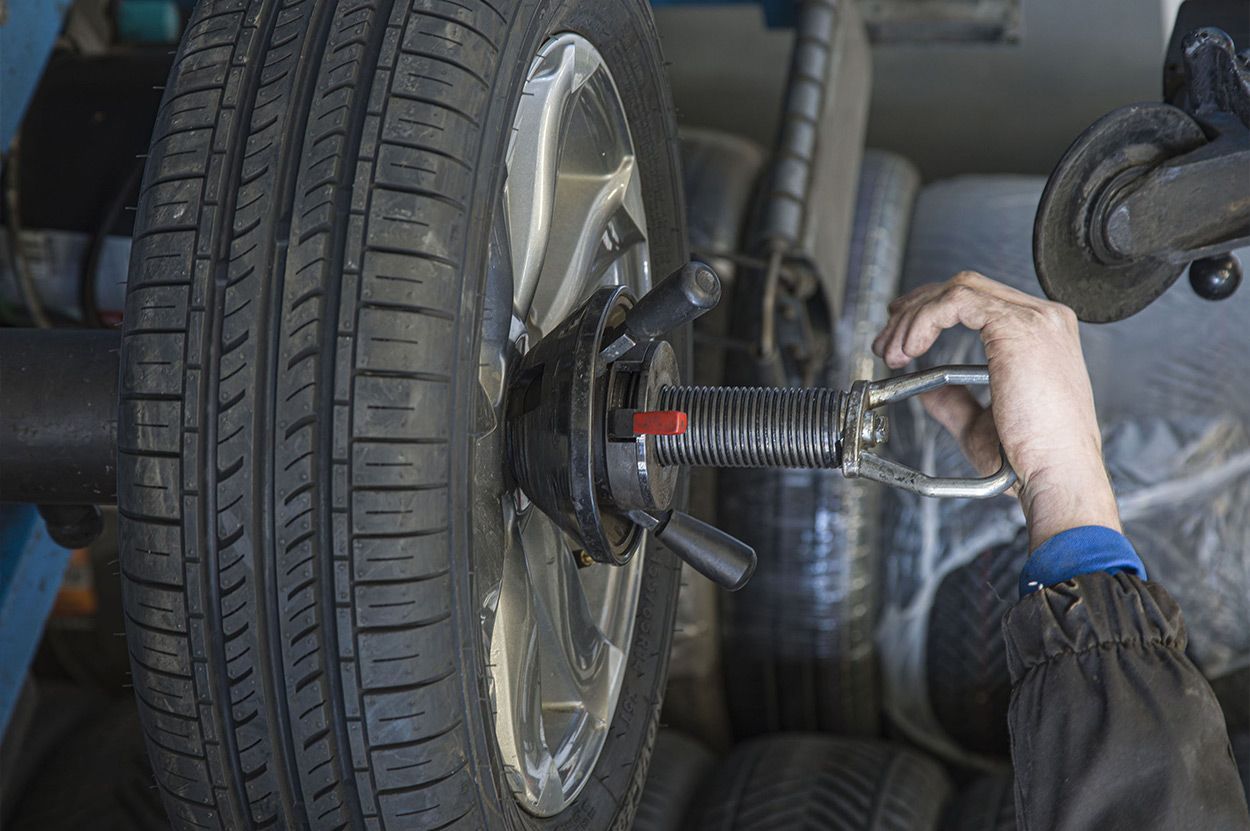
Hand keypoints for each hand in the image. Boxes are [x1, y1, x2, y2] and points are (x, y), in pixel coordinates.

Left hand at [872, 271, 1119, 549]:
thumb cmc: (1030, 458)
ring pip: (957, 290)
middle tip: (885, 342)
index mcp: (1042, 336)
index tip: (902, 332)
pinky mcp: (1019, 326)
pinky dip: (924, 321)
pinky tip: (909, 350)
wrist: (1058, 475)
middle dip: (915, 310)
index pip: (979, 300)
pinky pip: (956, 302)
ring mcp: (1036, 319)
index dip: (933, 309)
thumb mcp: (981, 423)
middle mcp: (1044, 319)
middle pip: (966, 287)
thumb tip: (927, 391)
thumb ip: (953, 401)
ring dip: (913, 318)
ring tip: (891, 353)